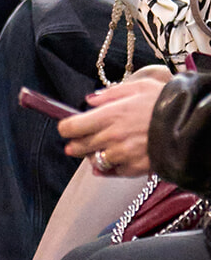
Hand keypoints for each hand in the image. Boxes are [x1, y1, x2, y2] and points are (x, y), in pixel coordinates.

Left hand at [57, 65, 171, 173]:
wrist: (192, 125)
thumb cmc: (166, 103)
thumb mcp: (138, 87)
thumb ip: (110, 94)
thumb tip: (90, 100)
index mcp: (109, 115)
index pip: (71, 127)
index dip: (66, 127)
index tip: (68, 127)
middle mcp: (112, 137)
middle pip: (77, 148)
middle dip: (75, 144)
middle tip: (79, 140)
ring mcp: (122, 155)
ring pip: (94, 162)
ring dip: (94, 156)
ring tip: (102, 148)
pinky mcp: (135, 169)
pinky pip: (113, 173)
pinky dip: (110, 168)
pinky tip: (114, 160)